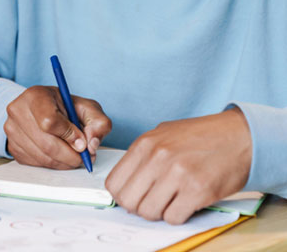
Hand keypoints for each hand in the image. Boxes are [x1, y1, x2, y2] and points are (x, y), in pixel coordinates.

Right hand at [4, 85, 111, 168]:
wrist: (41, 108)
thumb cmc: (64, 107)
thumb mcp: (86, 107)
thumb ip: (98, 122)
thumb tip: (91, 144)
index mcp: (35, 95)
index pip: (49, 121)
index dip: (69, 135)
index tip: (81, 141)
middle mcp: (18, 110)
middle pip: (46, 144)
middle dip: (70, 155)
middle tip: (83, 157)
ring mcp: (11, 129)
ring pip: (42, 156)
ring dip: (63, 162)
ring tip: (74, 156)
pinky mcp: (12, 146)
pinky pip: (35, 163)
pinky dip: (52, 164)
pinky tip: (59, 155)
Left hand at [105, 107, 251, 223]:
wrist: (238, 136)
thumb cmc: (200, 136)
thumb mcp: (163, 134)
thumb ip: (143, 155)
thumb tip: (125, 182)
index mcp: (145, 143)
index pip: (114, 182)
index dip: (122, 195)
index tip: (133, 196)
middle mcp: (158, 157)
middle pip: (129, 201)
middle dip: (138, 206)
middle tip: (152, 202)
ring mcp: (177, 174)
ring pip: (149, 212)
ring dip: (159, 211)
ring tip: (171, 200)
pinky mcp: (197, 191)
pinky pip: (173, 217)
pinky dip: (178, 215)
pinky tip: (186, 202)